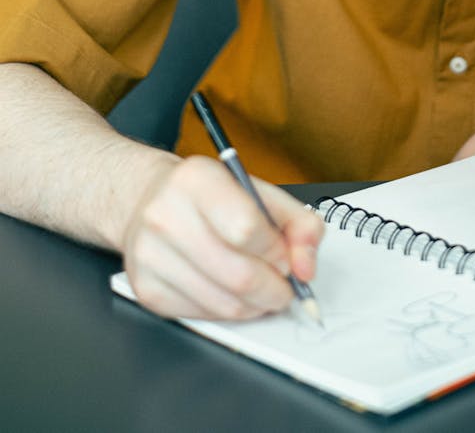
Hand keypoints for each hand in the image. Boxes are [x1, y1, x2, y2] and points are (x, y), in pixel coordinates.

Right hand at [121, 156, 323, 319]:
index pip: (247, 228)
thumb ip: (298, 222)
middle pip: (238, 274)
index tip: (286, 255)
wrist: (150, 199)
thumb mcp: (259, 190)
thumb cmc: (211, 196)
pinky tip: (232, 292)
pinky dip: (229, 311)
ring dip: (256, 304)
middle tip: (283, 284)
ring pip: (224, 304)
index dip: (277, 251)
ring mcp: (150, 255)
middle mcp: (165, 215)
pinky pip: (204, 316)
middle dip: (275, 288)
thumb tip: (307, 266)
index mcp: (196, 180)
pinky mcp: (146, 289)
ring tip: (261, 288)